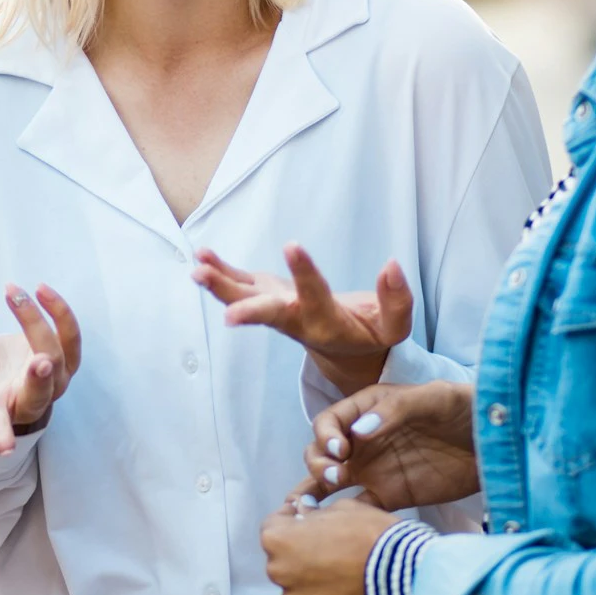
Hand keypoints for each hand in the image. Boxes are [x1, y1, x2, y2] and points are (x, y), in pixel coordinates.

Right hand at [0, 284, 80, 455]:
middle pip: (39, 393)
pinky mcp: (64, 357)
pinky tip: (40, 290)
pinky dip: (58, 312)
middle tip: (41, 362)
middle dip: (41, 380)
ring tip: (22, 295)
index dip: (0, 436)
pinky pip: (68, 334)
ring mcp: (52, 381)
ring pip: (59, 357)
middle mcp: (29, 401)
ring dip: (43, 325)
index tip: (4, 449)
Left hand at [192, 243, 412, 396]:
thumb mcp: (393, 328)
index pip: (314, 295)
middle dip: (247, 308)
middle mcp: (295, 318)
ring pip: (244, 299)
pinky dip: (220, 271)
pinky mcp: (264, 297)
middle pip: (269, 313)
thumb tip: (393, 264)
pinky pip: (239, 286)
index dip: (304, 272)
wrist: (341, 349)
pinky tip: (201, 256)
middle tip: (226, 311)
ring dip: (219, 286)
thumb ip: (397, 302)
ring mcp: (275, 309)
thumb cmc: (369, 334)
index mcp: (326, 323)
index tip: (292, 245)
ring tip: (198, 269)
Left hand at [261, 496, 394, 594]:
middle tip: (332, 554)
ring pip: (298, 591)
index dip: (291, 524)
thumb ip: (313, 512)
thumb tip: (302, 511)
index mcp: (278, 539)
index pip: (273, 528)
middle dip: (301, 556)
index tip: (307, 524)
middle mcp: (279, 572)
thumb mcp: (341, 508)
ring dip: (313, 585)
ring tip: (344, 579)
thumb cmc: (372, 535)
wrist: (404, 577)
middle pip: (284, 562)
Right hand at [292, 379, 477, 512]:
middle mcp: (362, 440)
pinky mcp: (389, 496)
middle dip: (318, 463)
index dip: (325, 436)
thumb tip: (359, 431)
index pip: (328, 422)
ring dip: (317, 489)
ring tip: (316, 503)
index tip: (340, 450)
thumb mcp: (433, 398)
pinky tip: (337, 525)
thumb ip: (395, 409)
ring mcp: (373, 469)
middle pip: (320, 452)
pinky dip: (343, 515)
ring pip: (330, 480)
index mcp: (366, 409)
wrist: (496, 442)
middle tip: (337, 476)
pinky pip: (358, 507)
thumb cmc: (464, 409)